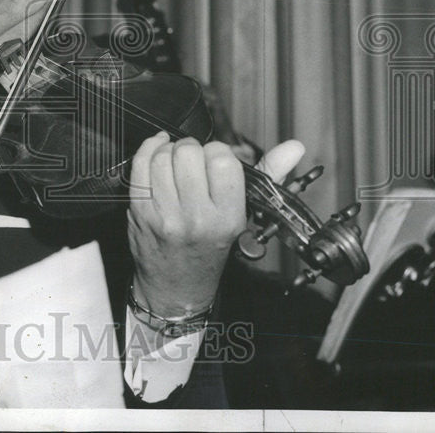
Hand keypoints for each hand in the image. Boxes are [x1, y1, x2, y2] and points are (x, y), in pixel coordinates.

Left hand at [127, 133, 304, 316]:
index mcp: (228, 217)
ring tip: (175, 163)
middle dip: (192, 149)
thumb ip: (268, 176)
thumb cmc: (210, 249)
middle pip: (189, 153)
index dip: (218, 152)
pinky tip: (156, 154)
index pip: (223, 160)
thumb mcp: (243, 217)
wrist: (177, 287)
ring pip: (162, 157)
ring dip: (168, 151)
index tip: (215, 160)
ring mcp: (165, 216)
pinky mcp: (140, 212)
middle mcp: (197, 218)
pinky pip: (140, 166)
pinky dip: (148, 151)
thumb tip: (294, 147)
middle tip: (193, 162)